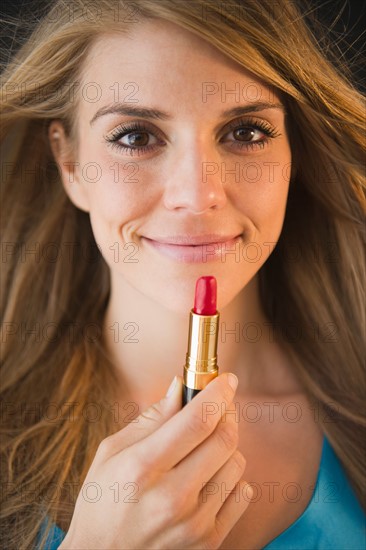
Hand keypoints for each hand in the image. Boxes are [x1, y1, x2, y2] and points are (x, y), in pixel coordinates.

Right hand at [59, 373, 251, 548]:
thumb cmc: (102, 502)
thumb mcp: (112, 453)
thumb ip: (150, 418)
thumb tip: (179, 386)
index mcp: (143, 467)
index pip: (197, 419)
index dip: (219, 392)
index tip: (227, 380)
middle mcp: (172, 496)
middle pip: (224, 438)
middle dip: (225, 413)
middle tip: (217, 407)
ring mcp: (194, 522)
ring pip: (236, 462)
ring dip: (226, 446)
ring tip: (203, 448)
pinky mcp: (208, 541)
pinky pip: (242, 493)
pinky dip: (231, 477)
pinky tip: (208, 478)